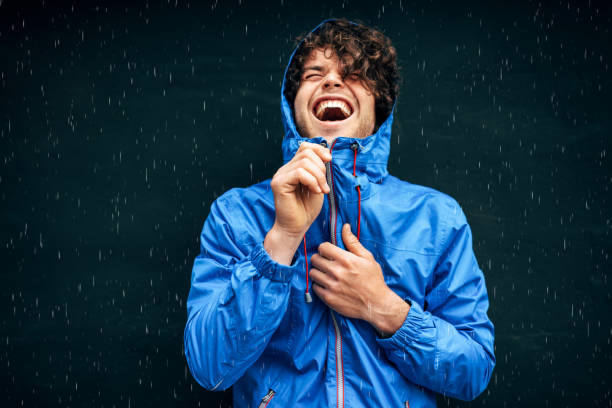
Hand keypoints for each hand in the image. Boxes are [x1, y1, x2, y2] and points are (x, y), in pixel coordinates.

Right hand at [264, 142, 330, 264]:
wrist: (296, 227)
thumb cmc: (306, 209)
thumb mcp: (318, 185)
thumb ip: (319, 170)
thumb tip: (326, 155)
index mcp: (293, 168)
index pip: (305, 147)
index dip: (319, 149)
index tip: (329, 160)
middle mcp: (285, 169)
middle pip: (306, 152)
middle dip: (321, 167)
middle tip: (324, 185)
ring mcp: (280, 175)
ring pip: (304, 162)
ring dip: (319, 176)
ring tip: (321, 190)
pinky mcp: (278, 183)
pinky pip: (300, 172)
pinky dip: (312, 181)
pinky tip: (315, 191)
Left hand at [310, 224, 409, 335]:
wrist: (376, 304)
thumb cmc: (373, 280)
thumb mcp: (367, 258)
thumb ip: (353, 242)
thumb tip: (345, 227)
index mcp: (346, 260)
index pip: (323, 247)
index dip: (325, 249)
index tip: (329, 253)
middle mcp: (337, 272)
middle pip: (315, 259)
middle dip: (320, 259)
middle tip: (327, 264)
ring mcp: (331, 286)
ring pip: (313, 273)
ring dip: (318, 272)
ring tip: (327, 274)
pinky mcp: (328, 298)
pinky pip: (315, 287)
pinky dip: (319, 285)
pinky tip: (328, 285)